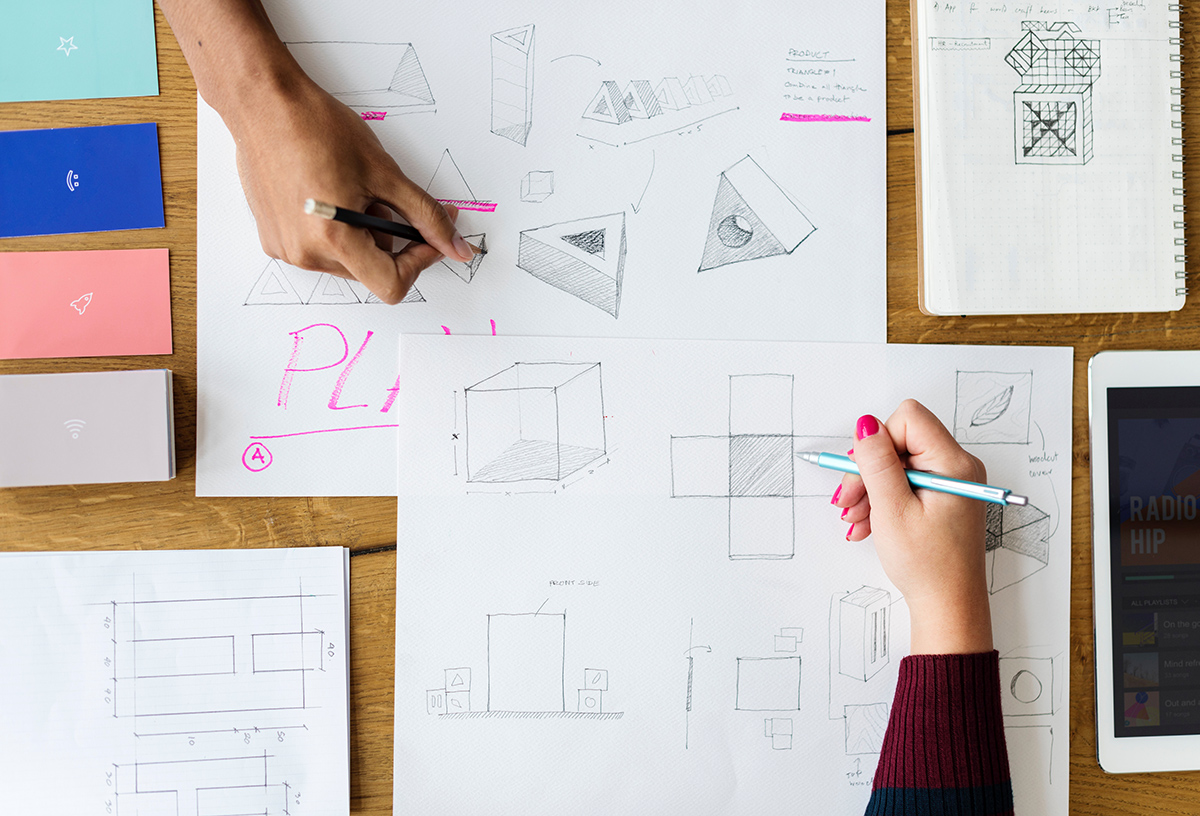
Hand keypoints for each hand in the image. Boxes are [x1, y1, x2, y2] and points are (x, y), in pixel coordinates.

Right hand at [225, 70, 473, 303]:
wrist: (263, 104)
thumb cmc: (317, 128)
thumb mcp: (385, 172)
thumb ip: (425, 216)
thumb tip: (455, 246)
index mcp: (333, 239)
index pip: (392, 284)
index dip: (419, 261)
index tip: (428, 238)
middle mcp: (305, 254)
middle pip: (370, 272)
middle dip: (389, 240)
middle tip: (383, 199)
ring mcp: (285, 249)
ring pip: (346, 262)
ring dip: (362, 236)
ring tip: (352, 192)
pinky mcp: (273, 239)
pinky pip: (319, 250)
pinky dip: (336, 231)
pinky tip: (330, 195)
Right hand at [832, 399, 992, 654]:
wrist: (947, 607)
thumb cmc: (928, 566)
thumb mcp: (892, 510)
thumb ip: (876, 462)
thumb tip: (866, 424)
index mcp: (953, 464)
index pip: (908, 419)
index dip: (878, 441)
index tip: (862, 472)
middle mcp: (956, 467)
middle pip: (899, 442)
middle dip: (867, 469)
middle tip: (848, 500)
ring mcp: (950, 483)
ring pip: (897, 464)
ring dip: (869, 488)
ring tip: (855, 520)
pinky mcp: (941, 497)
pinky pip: (904, 484)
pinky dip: (882, 500)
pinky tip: (866, 523)